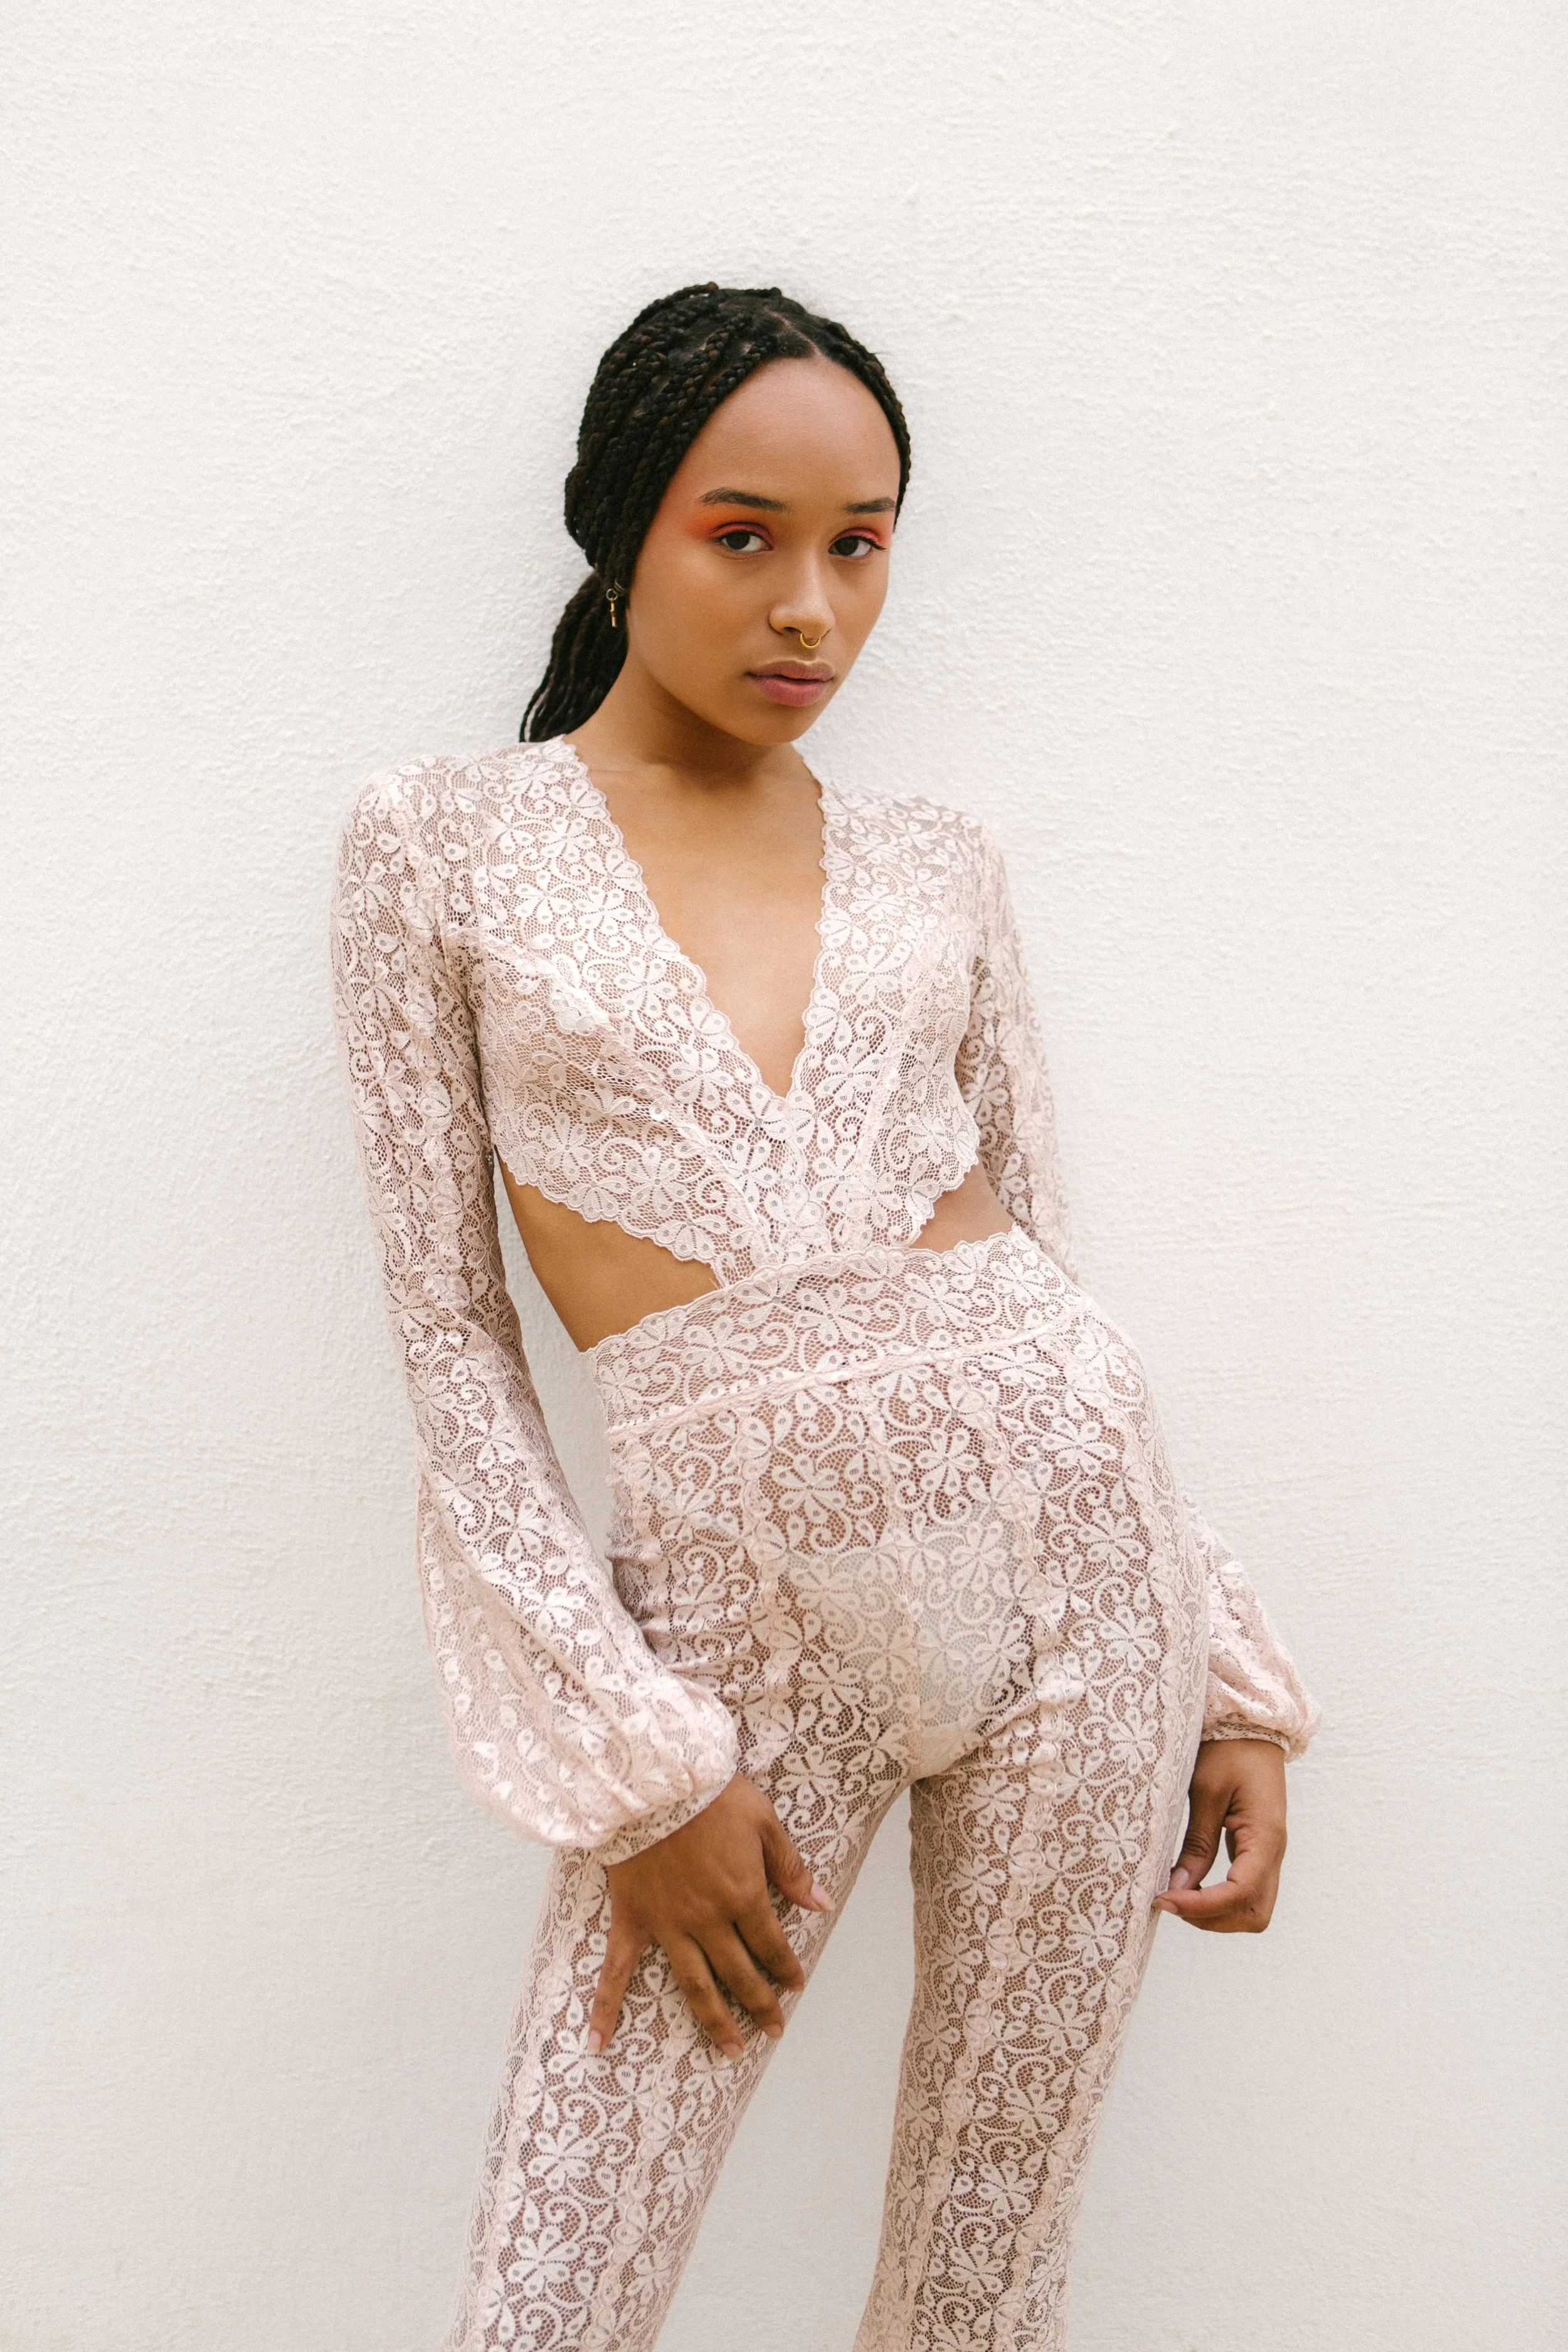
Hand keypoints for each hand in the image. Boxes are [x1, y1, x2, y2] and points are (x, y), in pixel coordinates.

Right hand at [589, 1775, 830, 2059]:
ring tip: (731, 2049)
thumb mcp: (764, 1821)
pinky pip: (617, 1971)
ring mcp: (668, 1925)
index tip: (796, 1985)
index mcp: (743, 1895)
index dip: (787, 1968)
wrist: (653, 1780)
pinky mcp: (633, 1919)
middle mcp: (708, 1920)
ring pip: (695, 1985)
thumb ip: (790, 1868)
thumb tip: (820, 1904)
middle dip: (760, 2004)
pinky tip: (601, 2042)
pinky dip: (607, 2008)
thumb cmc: (711, 1794)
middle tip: (773, 2028)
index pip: (771, 1945)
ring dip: (715, 2021)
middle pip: (739, 1974)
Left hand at [1155, 1738, 1287, 1932]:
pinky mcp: (1258, 1850)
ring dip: (1217, 1914)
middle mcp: (1274, 1852)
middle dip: (1213, 1919)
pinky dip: (1220, 1899)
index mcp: (1266, 1836)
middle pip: (1255, 1913)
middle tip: (1171, 1902)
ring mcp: (1269, 1854)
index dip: (1203, 1905)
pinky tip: (1191, 1886)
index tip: (1165, 1899)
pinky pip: (1246, 1889)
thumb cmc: (1229, 1750)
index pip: (1240, 1893)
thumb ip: (1197, 1842)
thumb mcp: (1206, 1790)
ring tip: (1177, 1896)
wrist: (1251, 1726)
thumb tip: (1179, 1888)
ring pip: (1253, 1907)